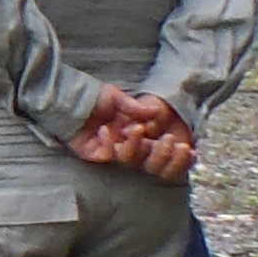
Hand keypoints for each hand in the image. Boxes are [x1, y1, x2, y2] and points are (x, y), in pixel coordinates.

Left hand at [70, 88, 194, 181]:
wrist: (66, 98)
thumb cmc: (91, 95)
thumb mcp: (117, 98)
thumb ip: (135, 107)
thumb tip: (155, 112)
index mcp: (134, 133)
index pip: (159, 149)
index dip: (175, 154)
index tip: (191, 150)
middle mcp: (125, 145)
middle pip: (149, 161)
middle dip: (162, 154)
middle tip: (170, 141)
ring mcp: (110, 151)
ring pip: (130, 160)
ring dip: (137, 147)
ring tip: (138, 130)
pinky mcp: (93, 154)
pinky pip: (108, 156)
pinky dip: (111, 145)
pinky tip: (107, 130)